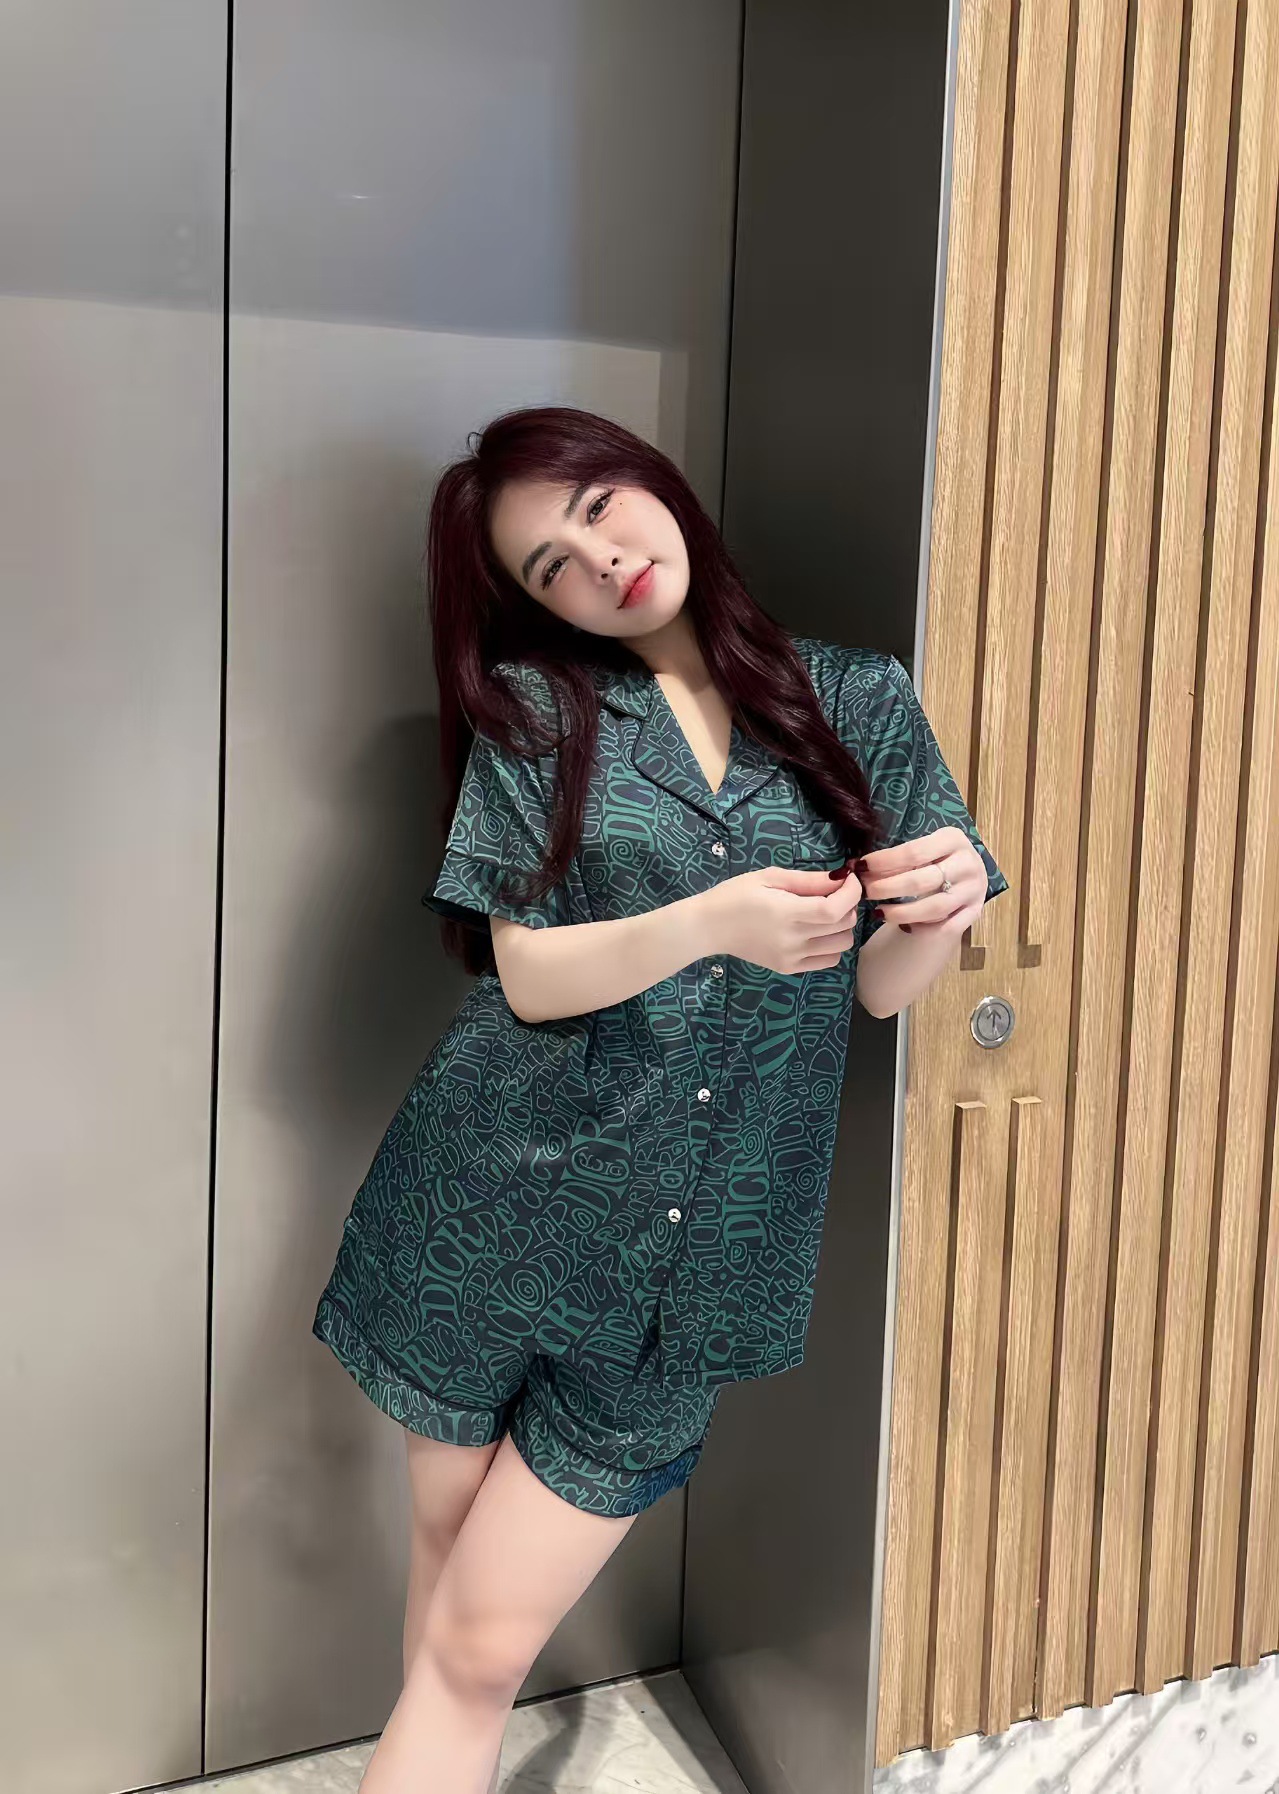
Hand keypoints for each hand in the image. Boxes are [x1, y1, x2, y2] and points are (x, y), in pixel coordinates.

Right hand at [700, 863, 863, 973]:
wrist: (709, 926)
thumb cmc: (736, 895)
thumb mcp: (770, 877)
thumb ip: (808, 880)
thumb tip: (841, 878)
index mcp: (786, 913)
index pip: (835, 910)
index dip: (851, 893)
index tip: (850, 879)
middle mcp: (792, 940)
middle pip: (843, 926)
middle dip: (848, 904)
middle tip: (834, 892)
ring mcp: (792, 958)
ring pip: (841, 945)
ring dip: (842, 926)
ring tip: (826, 913)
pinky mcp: (789, 968)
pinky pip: (828, 960)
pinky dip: (832, 945)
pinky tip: (817, 932)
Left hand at [856, 828, 986, 934]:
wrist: (967, 870)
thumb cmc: (936, 857)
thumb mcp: (923, 848)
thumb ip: (896, 858)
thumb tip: (855, 867)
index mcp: (953, 839)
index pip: (913, 852)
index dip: (883, 862)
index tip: (860, 868)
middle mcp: (968, 863)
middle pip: (921, 881)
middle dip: (887, 889)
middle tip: (865, 893)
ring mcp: (974, 890)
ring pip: (933, 908)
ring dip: (900, 913)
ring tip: (878, 912)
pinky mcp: (975, 911)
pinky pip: (946, 927)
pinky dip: (922, 928)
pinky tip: (902, 927)